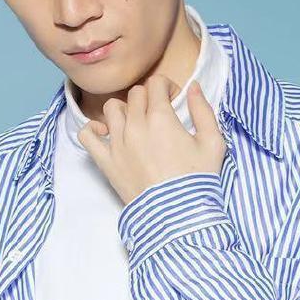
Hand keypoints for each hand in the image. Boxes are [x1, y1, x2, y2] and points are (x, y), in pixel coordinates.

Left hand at [77, 74, 226, 206]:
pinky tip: (106, 133)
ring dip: (124, 110)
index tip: (174, 100)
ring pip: (111, 108)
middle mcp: (135, 126)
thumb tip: (193, 86)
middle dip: (149, 98)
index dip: (167, 87)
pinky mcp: (106, 162)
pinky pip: (87, 135)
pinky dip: (93, 130)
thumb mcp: (213, 143)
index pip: (156, 83)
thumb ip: (203, 110)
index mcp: (161, 118)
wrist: (178, 216)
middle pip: (135, 94)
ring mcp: (117, 144)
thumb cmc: (198, 181)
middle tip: (159, 114)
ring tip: (135, 123)